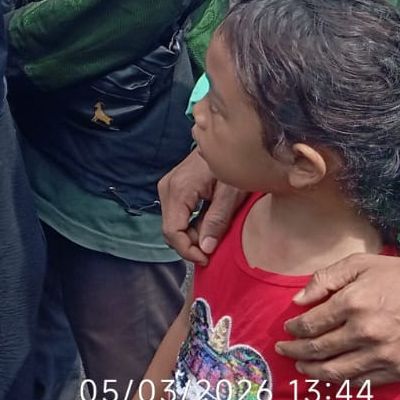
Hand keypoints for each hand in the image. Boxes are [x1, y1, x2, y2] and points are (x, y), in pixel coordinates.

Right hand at [159, 148, 242, 265]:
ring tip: (213, 235)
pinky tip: (207, 224)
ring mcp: (167, 187)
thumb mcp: (231, 194)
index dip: (187, 250)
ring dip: (190, 235)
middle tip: (213, 249)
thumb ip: (217, 220)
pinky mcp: (172, 188)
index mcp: (179, 190)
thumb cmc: (232, 164)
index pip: (172, 231)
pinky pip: (176, 215)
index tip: (207, 259)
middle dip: (190, 244)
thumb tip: (205, 248)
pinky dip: (189, 225)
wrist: (225, 140)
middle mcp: (167, 188)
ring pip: (172, 224)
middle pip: (170, 229)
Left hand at [277, 255, 399, 383]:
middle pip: (318, 349)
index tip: (287, 329)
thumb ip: (324, 280)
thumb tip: (297, 300)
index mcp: (352, 303)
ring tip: (301, 368)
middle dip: (295, 351)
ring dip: (313, 371)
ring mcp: (383, 354)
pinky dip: (342, 382)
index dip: (293, 329)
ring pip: (337, 371)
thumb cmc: (398, 276)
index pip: (310, 324)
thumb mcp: (358, 264)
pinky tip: (331, 377)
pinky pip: (363, 382)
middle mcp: (365, 332)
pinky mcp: (399, 370)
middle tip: (283, 351)